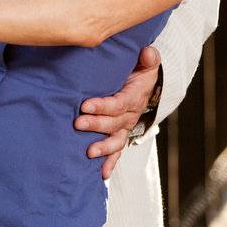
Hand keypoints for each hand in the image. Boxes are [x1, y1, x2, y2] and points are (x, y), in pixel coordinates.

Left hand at [77, 45, 160, 179]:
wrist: (147, 88)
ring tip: (89, 152)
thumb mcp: (147, 63)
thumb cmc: (140, 72)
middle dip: (96, 125)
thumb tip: (147, 53)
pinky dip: (111, 163)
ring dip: (103, 147)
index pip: (119, 103)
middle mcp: (131, 116)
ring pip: (116, 140)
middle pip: (114, 123)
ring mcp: (126, 128)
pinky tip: (101, 174)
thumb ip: (148, 58)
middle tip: (78, 123)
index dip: (103, 106)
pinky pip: (118, 152)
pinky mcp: (121, 136)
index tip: (85, 105)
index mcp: (134, 97)